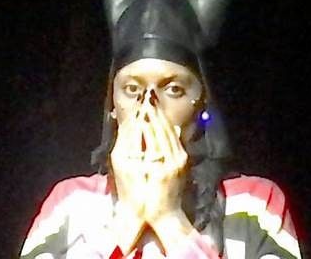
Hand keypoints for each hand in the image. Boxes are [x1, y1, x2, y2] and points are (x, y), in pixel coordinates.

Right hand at [111, 91, 195, 253]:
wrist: (162, 212)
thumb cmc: (139, 196)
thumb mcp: (127, 173)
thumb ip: (129, 147)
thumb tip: (131, 125)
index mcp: (155, 161)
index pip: (148, 132)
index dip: (144, 117)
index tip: (140, 105)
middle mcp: (169, 157)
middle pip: (160, 129)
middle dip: (153, 113)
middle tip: (148, 98)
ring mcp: (178, 159)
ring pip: (169, 132)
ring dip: (162, 118)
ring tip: (154, 105)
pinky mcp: (183, 161)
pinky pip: (177, 139)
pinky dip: (170, 128)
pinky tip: (167, 120)